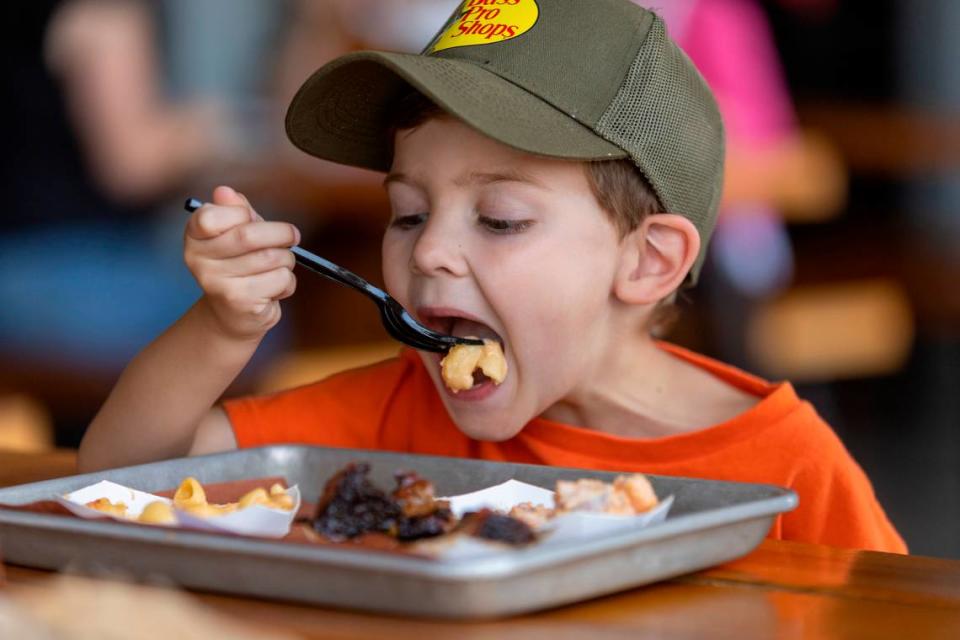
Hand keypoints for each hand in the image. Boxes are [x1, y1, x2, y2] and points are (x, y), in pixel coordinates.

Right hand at [184, 186, 299, 339]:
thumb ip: (236, 210)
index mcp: (194, 236)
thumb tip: (225, 191)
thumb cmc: (240, 264)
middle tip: (293, 236)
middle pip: (249, 235)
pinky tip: (274, 288)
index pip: (212, 215)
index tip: (253, 219)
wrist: (232, 315)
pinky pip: (281, 279)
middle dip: (281, 233)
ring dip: (287, 260)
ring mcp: (217, 283)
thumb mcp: (236, 233)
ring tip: (279, 267)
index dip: (242, 214)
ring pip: (271, 258)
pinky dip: (287, 282)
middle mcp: (199, 260)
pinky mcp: (240, 302)